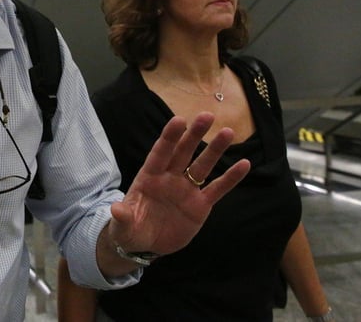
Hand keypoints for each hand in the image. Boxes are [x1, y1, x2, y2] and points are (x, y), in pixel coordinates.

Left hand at [105, 112, 249, 267]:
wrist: (145, 245)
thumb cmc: (130, 229)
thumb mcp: (123, 226)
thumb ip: (123, 217)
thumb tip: (116, 210)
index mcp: (149, 177)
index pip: (160, 153)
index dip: (169, 137)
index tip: (179, 120)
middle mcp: (170, 178)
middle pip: (183, 152)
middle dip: (194, 134)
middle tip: (207, 116)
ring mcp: (186, 190)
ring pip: (203, 166)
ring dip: (215, 149)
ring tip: (228, 132)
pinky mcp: (200, 205)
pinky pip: (218, 189)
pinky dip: (230, 178)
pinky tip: (244, 164)